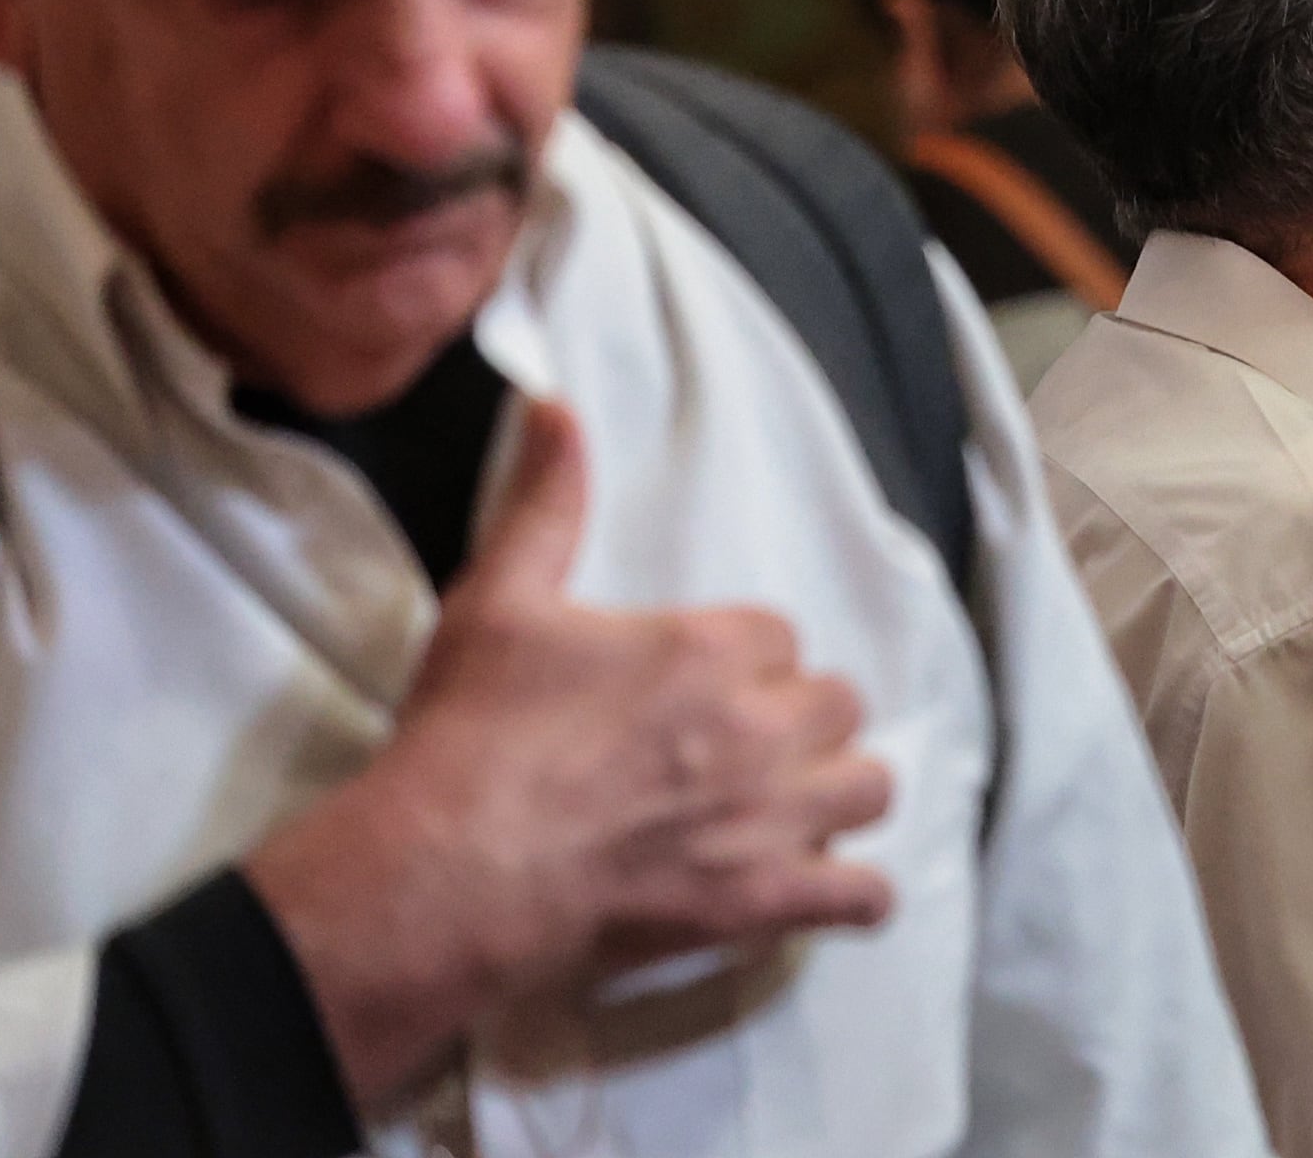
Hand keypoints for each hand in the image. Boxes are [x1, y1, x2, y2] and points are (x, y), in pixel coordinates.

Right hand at [243, 400, 896, 1108]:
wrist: (442, 874)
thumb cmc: (469, 738)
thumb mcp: (499, 599)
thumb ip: (547, 501)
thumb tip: (556, 410)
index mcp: (710, 649)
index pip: (779, 635)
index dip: (748, 661)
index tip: (706, 686)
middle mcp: (758, 727)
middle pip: (837, 704)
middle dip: (802, 722)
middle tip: (747, 747)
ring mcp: (768, 817)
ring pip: (870, 788)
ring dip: (840, 794)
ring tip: (798, 807)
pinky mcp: (760, 901)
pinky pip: (862, 896)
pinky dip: (856, 897)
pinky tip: (833, 891)